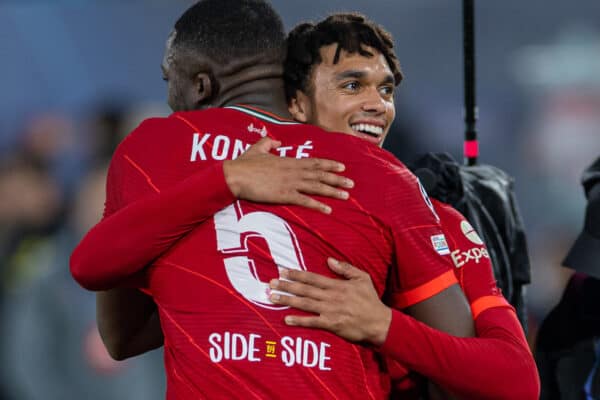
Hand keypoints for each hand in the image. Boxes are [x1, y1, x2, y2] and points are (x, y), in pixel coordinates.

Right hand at [223, 137, 353, 213]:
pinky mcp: (283, 194)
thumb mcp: (257, 148)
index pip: (314, 162)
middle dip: (337, 179)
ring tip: (345, 196)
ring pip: (316, 187)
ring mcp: (289, 183)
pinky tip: (327, 209)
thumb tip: (275, 142)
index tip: (342, 166)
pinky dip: (317, 205)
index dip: (329, 164)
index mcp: (288, 161)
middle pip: (319, 174)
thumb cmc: (244, 164)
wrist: (235, 175)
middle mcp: (293, 171)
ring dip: (332, 192)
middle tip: (351, 184)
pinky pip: (304, 201)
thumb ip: (268, 143)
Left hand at [269, 258, 391, 344]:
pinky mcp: (331, 325)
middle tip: (271, 283)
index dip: (296, 274)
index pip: (312, 278)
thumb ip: (345, 268)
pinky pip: (312, 322)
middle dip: (286, 286)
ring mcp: (330, 311)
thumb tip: (329, 259)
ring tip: (272, 297)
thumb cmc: (371, 301)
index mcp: (337, 285)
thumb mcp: (362, 278)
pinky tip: (286, 319)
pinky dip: (299, 320)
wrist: (380, 323)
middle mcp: (331, 297)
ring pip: (304, 304)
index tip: (283, 271)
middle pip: (304, 290)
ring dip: (287, 300)